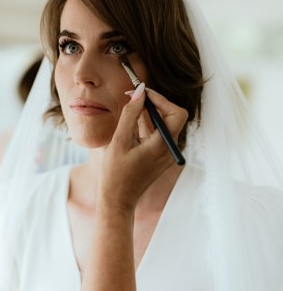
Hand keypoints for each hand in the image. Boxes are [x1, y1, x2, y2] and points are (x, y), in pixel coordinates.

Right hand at [100, 83, 187, 212]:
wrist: (118, 199)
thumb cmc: (116, 173)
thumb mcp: (120, 140)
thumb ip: (131, 114)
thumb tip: (139, 91)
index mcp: (162, 145)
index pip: (175, 112)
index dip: (160, 99)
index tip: (142, 93)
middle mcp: (169, 149)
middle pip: (173, 117)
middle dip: (156, 104)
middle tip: (135, 98)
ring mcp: (166, 154)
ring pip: (166, 124)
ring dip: (151, 114)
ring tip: (131, 108)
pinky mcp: (160, 157)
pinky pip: (159, 134)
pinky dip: (148, 125)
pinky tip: (132, 124)